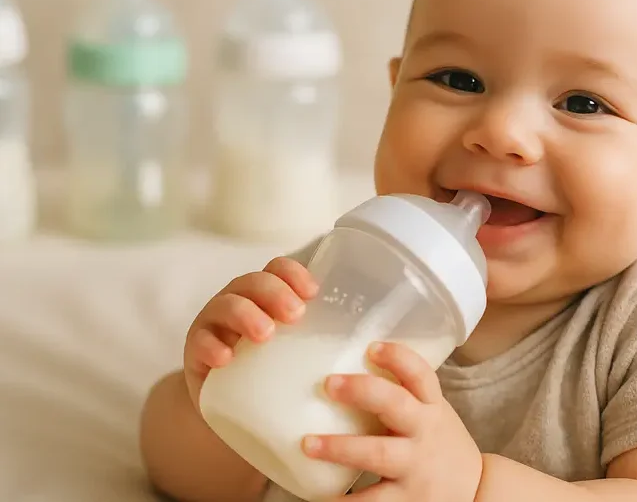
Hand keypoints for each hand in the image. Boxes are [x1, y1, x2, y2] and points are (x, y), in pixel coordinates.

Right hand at [183, 256, 317, 409]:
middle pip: (252, 282)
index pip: (277, 269)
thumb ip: (332, 343)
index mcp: (267, 297)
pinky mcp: (196, 354)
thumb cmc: (279, 376)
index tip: (313, 292)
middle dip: (273, 292)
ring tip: (265, 334)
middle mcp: (239, 302)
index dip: (293, 273)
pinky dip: (210, 346)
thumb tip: (392, 346)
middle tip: (295, 314)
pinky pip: (198, 342)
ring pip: (224, 305)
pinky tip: (225, 358)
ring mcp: (214, 326)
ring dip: (246, 314)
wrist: (236, 414)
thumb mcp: (305, 354)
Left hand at [301, 341, 482, 501]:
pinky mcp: (406, 500)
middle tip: (329, 383)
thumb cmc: (439, 444)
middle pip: (396, 406)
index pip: (420, 374)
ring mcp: (415, 467)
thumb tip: (350, 367)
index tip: (371, 347)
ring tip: (308, 444)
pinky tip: (320, 497)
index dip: (398, 357)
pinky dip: (345, 501)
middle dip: (363, 391)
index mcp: (430, 407)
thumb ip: (403, 394)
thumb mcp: (431, 413)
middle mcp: (424, 432)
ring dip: (341, 448)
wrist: (476, 493)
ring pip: (379, 454)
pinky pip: (372, 501)